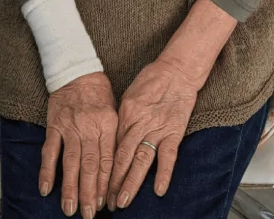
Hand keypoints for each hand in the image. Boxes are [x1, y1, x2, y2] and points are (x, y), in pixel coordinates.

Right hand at [40, 72, 117, 217]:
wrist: (77, 71)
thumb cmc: (99, 93)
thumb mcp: (115, 111)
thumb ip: (114, 138)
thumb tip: (117, 169)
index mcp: (107, 124)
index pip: (108, 160)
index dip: (106, 184)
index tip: (106, 204)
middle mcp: (89, 127)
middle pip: (90, 165)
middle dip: (90, 193)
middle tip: (89, 215)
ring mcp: (70, 127)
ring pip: (70, 162)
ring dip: (70, 187)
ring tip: (70, 209)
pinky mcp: (54, 125)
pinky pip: (50, 151)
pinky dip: (47, 171)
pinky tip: (46, 189)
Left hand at [106, 59, 197, 210]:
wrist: (176, 70)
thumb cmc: (151, 80)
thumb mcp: (129, 96)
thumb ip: (122, 120)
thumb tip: (113, 142)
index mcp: (125, 115)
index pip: (111, 148)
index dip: (103, 169)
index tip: (97, 187)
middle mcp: (138, 123)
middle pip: (122, 157)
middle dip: (113, 182)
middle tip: (105, 203)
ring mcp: (156, 128)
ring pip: (141, 159)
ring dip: (131, 182)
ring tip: (123, 201)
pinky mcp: (173, 131)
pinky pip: (168, 155)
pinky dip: (163, 173)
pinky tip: (157, 190)